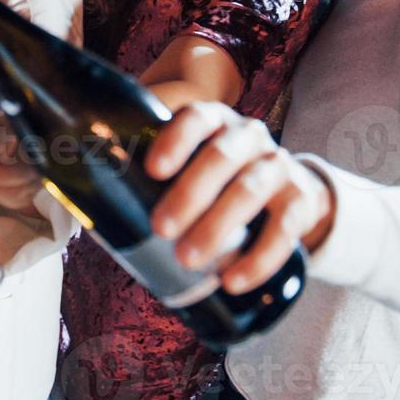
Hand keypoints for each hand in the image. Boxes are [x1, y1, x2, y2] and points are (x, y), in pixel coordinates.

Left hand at [145, 101, 333, 294]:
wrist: (289, 192)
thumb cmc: (220, 180)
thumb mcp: (195, 167)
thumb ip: (156, 182)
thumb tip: (98, 217)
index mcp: (215, 121)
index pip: (197, 118)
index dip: (176, 140)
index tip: (152, 170)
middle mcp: (249, 136)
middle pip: (221, 157)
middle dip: (189, 194)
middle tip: (159, 229)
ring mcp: (279, 165)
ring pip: (249, 190)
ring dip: (217, 227)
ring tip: (187, 260)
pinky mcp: (301, 201)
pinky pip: (283, 230)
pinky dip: (257, 259)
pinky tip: (232, 281)